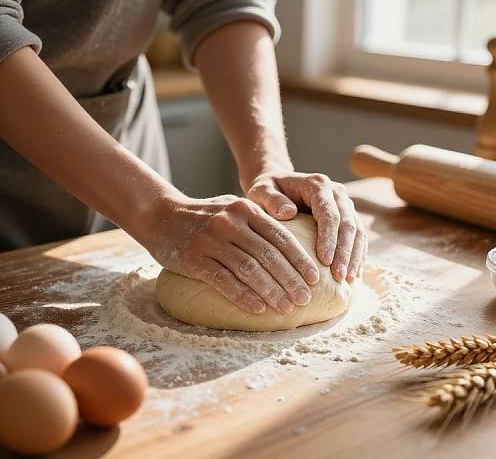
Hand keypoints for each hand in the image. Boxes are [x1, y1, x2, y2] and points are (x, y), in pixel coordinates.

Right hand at [148, 194, 319, 314]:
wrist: (160, 215)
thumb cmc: (203, 216)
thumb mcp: (232, 208)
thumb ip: (257, 222)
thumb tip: (288, 249)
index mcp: (245, 210)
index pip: (280, 237)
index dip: (299, 259)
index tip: (315, 279)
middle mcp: (231, 222)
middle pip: (269, 255)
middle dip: (290, 279)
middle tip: (306, 299)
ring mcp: (212, 240)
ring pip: (249, 269)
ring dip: (271, 291)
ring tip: (287, 308)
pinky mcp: (194, 259)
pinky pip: (223, 281)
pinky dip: (243, 296)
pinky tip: (258, 309)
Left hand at [245, 171, 366, 282]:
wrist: (276, 185)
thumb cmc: (266, 190)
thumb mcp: (261, 191)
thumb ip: (271, 200)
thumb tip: (289, 212)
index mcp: (318, 185)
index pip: (329, 213)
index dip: (329, 238)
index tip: (325, 261)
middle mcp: (336, 192)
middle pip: (348, 223)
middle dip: (345, 252)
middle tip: (340, 277)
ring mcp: (344, 204)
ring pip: (358, 231)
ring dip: (354, 256)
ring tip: (348, 280)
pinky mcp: (348, 216)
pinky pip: (358, 236)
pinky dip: (358, 255)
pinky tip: (353, 274)